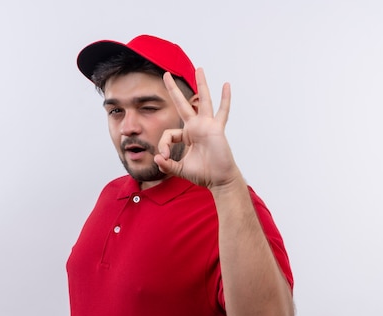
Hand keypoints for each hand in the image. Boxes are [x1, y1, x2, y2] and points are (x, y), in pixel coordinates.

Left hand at [154, 68, 242, 189]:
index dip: (163, 145)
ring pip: (203, 101)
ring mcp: (207, 126)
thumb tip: (157, 159)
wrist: (219, 179)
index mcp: (186, 135)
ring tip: (199, 69)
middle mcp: (196, 127)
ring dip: (201, 85)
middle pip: (182, 104)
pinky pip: (222, 112)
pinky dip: (225, 99)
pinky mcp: (216, 129)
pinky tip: (226, 85)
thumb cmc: (203, 173)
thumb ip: (167, 165)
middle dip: (173, 89)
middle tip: (166, 75)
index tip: (164, 157)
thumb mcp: (179, 169)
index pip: (169, 133)